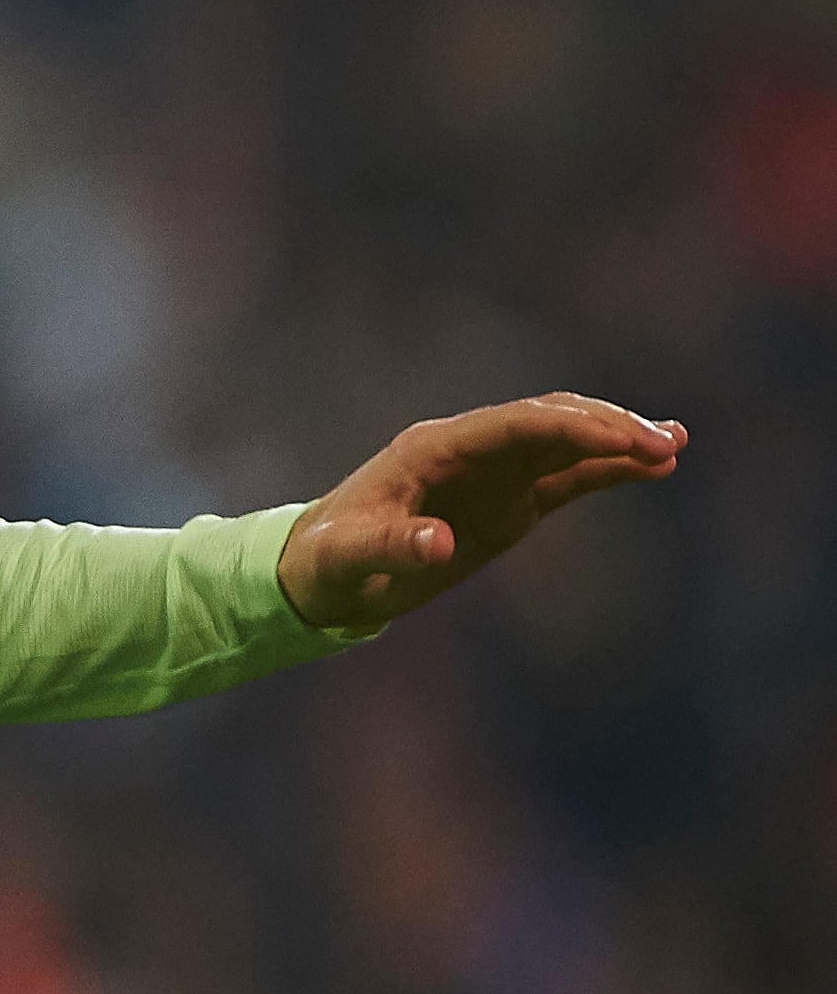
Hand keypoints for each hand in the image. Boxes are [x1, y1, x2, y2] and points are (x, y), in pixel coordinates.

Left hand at [276, 392, 685, 632]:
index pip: (512, 424)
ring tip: (674, 445)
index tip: (620, 439)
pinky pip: (566, 477)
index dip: (568, 427)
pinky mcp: (506, 500)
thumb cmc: (326, 560)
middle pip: (548, 422)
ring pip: (564, 443)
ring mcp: (491, 472)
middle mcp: (468, 450)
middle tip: (663, 443)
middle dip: (606, 427)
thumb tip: (437, 544)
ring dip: (617, 440)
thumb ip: (388, 547)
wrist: (319, 571)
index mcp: (431, 449)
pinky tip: (654, 467)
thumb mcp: (345, 558)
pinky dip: (608, 470)